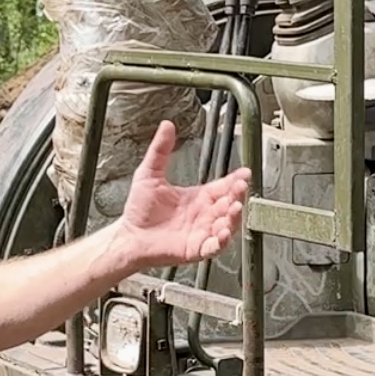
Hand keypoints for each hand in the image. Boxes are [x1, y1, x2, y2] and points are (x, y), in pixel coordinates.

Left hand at [113, 120, 250, 269]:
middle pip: (229, 205)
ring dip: (233, 218)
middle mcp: (204, 215)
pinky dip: (220, 242)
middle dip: (238, 196)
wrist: (130, 235)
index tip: (245, 173)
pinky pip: (213, 247)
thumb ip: (160, 150)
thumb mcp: (150, 174)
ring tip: (234, 208)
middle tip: (240, 187)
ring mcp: (202, 233)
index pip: (223, 187)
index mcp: (198, 197)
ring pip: (226, 226)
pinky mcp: (195, 249)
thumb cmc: (140, 209)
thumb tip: (167, 126)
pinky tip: (221, 233)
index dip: (235, 181)